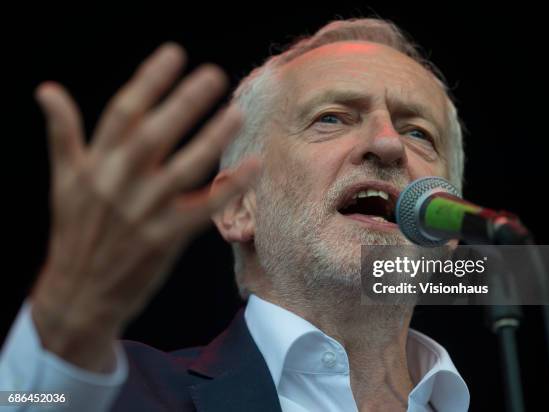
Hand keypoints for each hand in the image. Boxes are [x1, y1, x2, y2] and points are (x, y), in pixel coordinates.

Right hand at [30, 43, 259, 371]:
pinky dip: (228, 188)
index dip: (149, 81)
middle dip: (184, 102)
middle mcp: (118, 183)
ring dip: (210, 139)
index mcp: (94, 164)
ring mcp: (142, 212)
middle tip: (213, 75)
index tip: (175, 54)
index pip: (123, 112)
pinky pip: (202, 208)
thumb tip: (47, 91)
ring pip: (182, 168)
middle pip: (154, 134)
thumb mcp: (63, 180)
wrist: (79, 293)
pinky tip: (252, 166)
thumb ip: (62, 134)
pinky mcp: (164, 239)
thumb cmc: (75, 230)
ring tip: (236, 111)